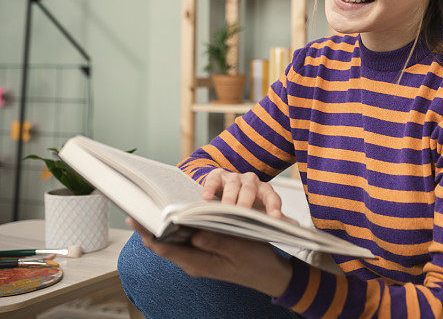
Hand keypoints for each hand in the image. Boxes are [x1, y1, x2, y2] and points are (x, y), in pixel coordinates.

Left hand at [127, 217, 292, 295]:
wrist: (269, 275)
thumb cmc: (257, 262)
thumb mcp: (240, 249)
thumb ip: (217, 242)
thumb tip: (194, 234)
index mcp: (199, 264)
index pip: (164, 248)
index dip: (147, 232)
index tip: (135, 216)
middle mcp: (193, 262)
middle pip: (163, 244)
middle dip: (149, 227)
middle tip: (138, 206)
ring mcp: (198, 258)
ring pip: (171, 242)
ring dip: (161, 226)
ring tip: (152, 206)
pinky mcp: (204, 252)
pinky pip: (183, 240)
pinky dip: (177, 227)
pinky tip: (177, 214)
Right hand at [202, 169, 296, 223]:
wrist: (225, 189)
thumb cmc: (247, 203)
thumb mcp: (261, 211)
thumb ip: (275, 218)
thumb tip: (296, 227)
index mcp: (264, 190)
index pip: (272, 196)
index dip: (274, 206)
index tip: (275, 218)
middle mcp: (250, 181)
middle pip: (251, 189)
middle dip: (247, 202)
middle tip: (243, 214)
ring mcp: (233, 177)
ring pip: (233, 184)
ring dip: (229, 197)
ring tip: (224, 209)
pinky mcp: (216, 176)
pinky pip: (213, 179)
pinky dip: (209, 187)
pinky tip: (206, 198)